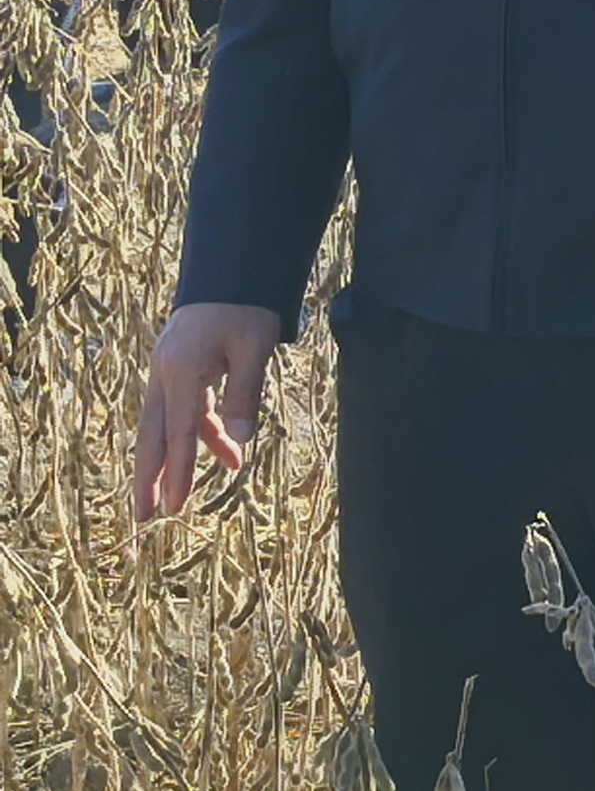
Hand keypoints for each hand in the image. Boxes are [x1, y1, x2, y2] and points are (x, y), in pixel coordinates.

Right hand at [134, 300, 283, 518]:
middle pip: (154, 437)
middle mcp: (165, 376)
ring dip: (178, 460)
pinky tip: (228, 451)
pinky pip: (185, 410)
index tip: (173, 507)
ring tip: (188, 496)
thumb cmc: (246, 308)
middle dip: (149, 479)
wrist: (231, 272)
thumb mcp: (255, 348)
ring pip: (167, 427)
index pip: (180, 434)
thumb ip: (246, 393)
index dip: (178, 473)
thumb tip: (241, 441)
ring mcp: (167, 373)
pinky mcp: (178, 371)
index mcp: (182, 373)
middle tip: (144, 518)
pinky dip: (202, 433)